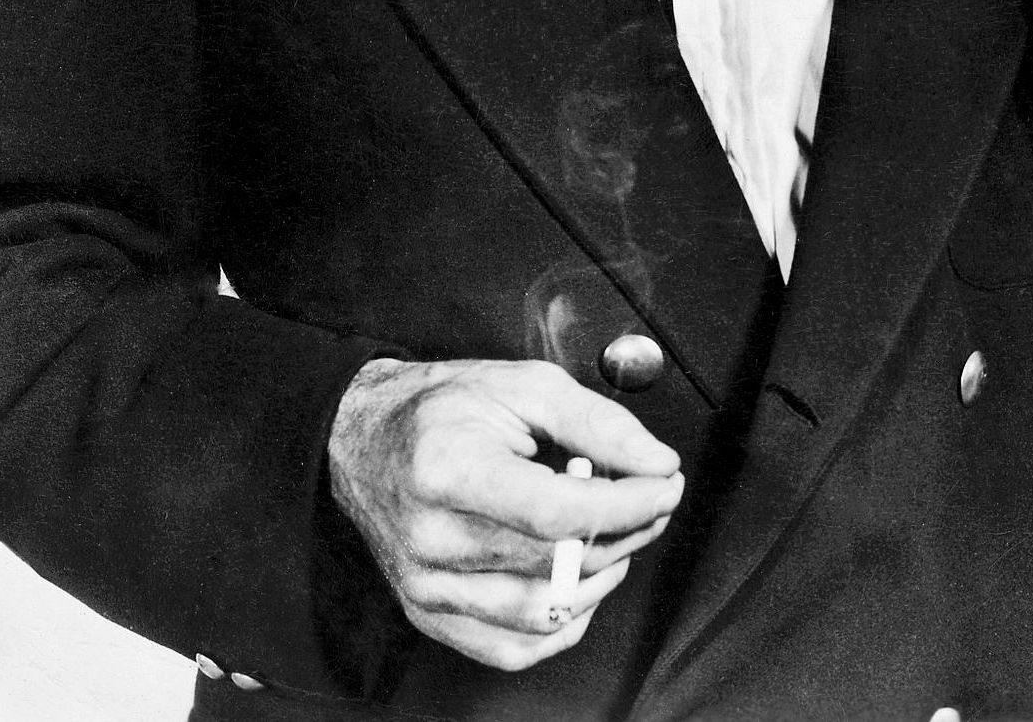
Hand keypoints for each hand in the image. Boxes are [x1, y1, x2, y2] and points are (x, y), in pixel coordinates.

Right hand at [327, 357, 682, 670]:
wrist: (367, 440)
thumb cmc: (444, 409)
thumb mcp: (526, 385)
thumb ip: (599, 423)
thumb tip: (657, 463)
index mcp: (448, 472)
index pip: (557, 514)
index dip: (627, 505)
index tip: (665, 484)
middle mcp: (431, 539)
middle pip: (557, 563)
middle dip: (627, 530)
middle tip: (649, 494)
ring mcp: (426, 586)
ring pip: (544, 613)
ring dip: (602, 575)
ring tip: (611, 530)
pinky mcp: (429, 614)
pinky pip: (513, 648)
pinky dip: (564, 623)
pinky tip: (578, 580)